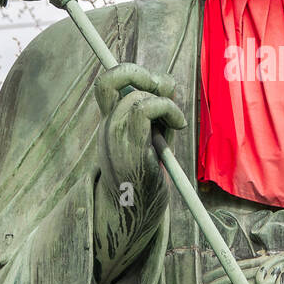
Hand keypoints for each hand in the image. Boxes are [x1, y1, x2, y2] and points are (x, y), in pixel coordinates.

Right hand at [92, 63, 186, 283]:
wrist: (134, 213)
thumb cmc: (145, 177)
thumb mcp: (154, 136)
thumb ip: (160, 109)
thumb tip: (167, 81)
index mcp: (110, 122)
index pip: (106, 84)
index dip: (128, 70)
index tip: (153, 81)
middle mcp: (108, 125)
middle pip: (108, 79)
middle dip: (136, 71)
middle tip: (159, 86)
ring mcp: (115, 136)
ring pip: (135, 95)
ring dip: (163, 101)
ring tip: (175, 120)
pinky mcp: (129, 147)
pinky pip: (144, 110)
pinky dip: (167, 110)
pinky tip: (177, 127)